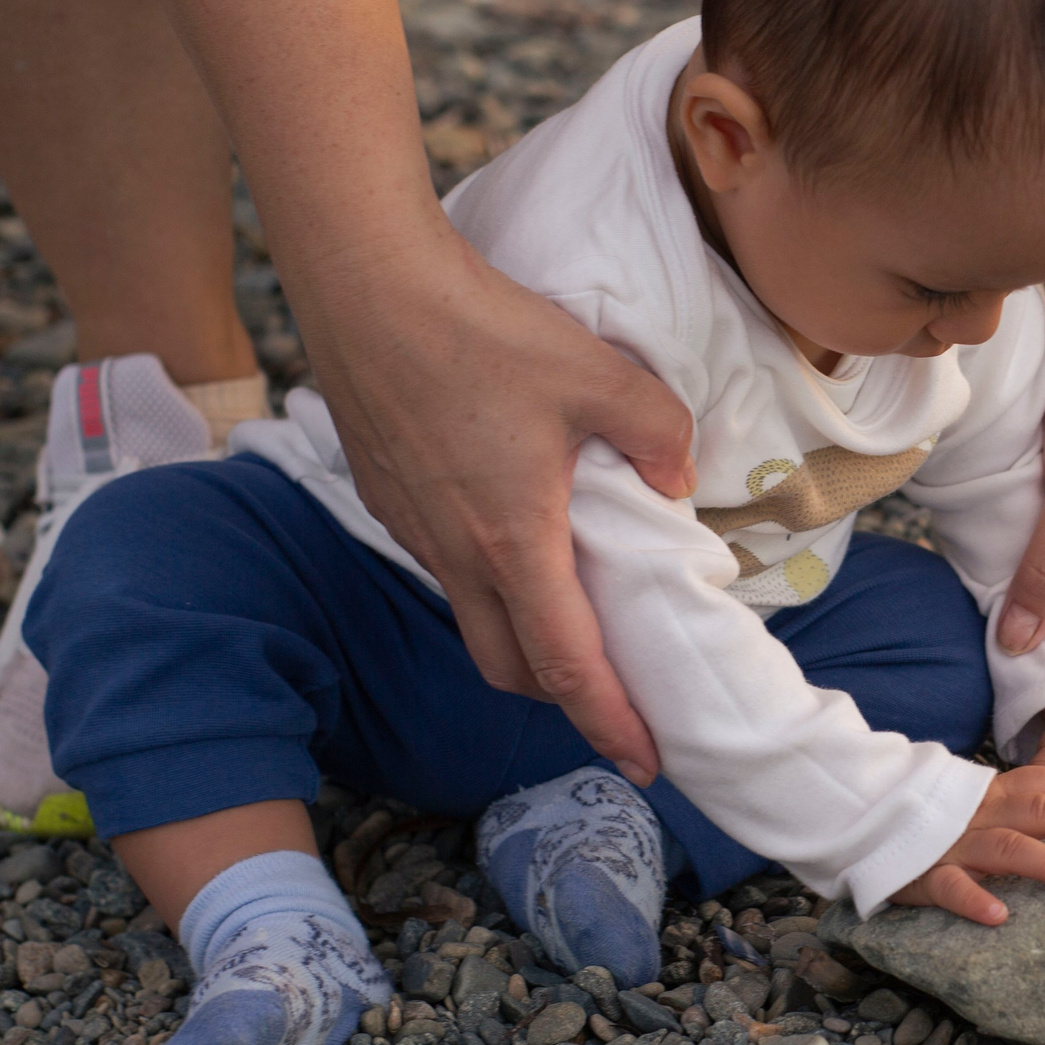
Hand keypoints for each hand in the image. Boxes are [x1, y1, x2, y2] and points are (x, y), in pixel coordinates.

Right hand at [292, 224, 697, 783]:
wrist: (367, 284)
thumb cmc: (482, 328)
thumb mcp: (600, 373)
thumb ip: (658, 430)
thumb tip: (677, 476)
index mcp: (514, 541)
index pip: (566, 664)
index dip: (609, 720)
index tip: (645, 760)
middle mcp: (456, 553)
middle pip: (512, 666)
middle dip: (566, 698)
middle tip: (617, 701)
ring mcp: (414, 529)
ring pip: (476, 618)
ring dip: (526, 639)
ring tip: (576, 622)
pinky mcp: (389, 497)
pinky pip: (446, 567)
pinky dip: (490, 584)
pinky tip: (517, 542)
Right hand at [893, 765, 1044, 925]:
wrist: (865, 820)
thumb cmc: (937, 820)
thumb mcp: (978, 802)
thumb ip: (1019, 802)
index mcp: (994, 794)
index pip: (1043, 783)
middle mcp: (981, 815)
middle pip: (1037, 810)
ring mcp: (954, 845)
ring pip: (1006, 848)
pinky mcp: (926, 875)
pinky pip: (952, 887)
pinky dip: (975, 900)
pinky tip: (1000, 915)